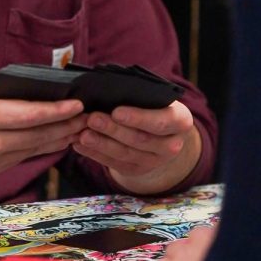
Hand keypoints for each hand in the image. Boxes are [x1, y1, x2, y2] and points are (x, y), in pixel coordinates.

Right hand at [0, 79, 86, 195]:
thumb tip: (26, 92)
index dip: (57, 110)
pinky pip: (24, 157)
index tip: (77, 104)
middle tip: (89, 117)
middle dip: (67, 125)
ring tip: (80, 128)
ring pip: (35, 148)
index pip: (29, 114)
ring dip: (60, 138)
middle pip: (39, 135)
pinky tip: (57, 140)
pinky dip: (42, 148)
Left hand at [74, 101, 200, 193]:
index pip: (161, 121)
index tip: (116, 111)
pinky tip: (80, 145)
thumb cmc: (153, 106)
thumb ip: (138, 95)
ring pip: (125, 153)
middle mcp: (172, 145)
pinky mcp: (137, 170)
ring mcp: (155, 161)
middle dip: (113, 129)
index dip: (138, 117)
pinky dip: (95, 154)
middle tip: (92, 118)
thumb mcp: (155, 99)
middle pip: (140, 139)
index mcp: (180, 121)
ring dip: (101, 143)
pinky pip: (114, 163)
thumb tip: (109, 90)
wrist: (160, 134)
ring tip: (82, 133)